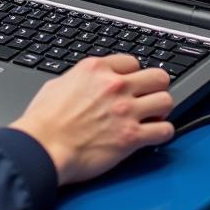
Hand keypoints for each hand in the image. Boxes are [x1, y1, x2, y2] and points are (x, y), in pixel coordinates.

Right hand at [9, 55, 173, 185]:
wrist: (43, 147)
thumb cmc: (44, 120)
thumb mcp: (58, 84)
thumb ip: (81, 79)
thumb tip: (87, 84)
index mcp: (96, 69)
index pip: (132, 62)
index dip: (133, 74)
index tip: (131, 84)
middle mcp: (115, 85)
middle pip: (158, 76)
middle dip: (156, 87)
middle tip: (149, 98)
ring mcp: (125, 111)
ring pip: (167, 100)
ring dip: (161, 110)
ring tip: (153, 117)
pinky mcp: (131, 137)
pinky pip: (165, 131)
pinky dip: (163, 133)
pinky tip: (153, 136)